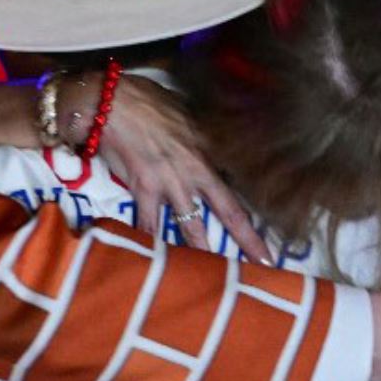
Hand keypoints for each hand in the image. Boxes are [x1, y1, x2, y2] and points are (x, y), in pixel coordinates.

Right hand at [89, 74, 273, 264]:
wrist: (110, 101)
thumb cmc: (144, 99)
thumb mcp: (182, 111)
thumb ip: (197, 130)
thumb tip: (207, 140)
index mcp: (209, 147)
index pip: (240, 180)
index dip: (256, 202)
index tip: (270, 217)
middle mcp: (196, 168)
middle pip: (229, 210)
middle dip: (248, 239)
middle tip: (265, 263)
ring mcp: (171, 182)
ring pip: (192, 226)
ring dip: (202, 253)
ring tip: (213, 281)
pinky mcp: (143, 189)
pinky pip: (149, 224)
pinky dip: (150, 244)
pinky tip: (155, 263)